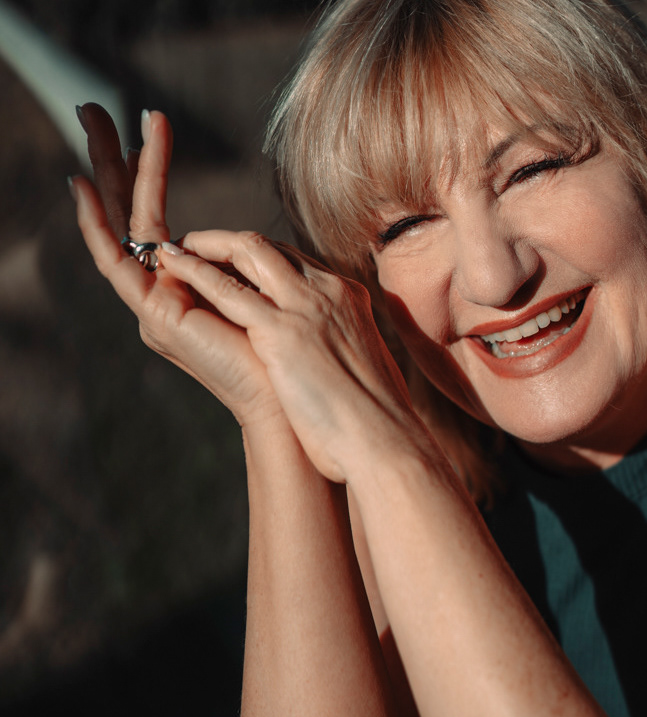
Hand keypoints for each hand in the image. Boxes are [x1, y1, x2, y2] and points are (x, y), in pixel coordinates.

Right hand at [71, 104, 281, 426]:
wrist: (289, 401)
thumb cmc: (288, 355)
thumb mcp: (268, 292)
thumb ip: (245, 266)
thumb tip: (246, 242)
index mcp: (190, 286)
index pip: (163, 217)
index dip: (152, 171)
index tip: (152, 126)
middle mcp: (165, 290)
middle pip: (132, 212)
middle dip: (115, 158)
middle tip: (92, 108)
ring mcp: (156, 301)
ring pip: (122, 223)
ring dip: (107, 168)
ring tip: (91, 116)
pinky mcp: (153, 314)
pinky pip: (114, 259)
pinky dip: (95, 223)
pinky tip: (82, 183)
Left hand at [158, 230, 420, 482]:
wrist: (384, 438)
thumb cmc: (380, 422)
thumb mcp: (368, 369)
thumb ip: (348, 350)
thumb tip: (342, 362)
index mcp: (351, 300)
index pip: (298, 263)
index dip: (261, 260)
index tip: (235, 265)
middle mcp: (329, 290)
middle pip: (272, 248)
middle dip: (230, 243)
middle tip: (198, 247)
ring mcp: (305, 305)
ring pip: (248, 251)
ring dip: (207, 244)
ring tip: (177, 248)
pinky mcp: (280, 330)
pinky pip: (225, 288)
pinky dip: (194, 271)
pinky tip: (171, 266)